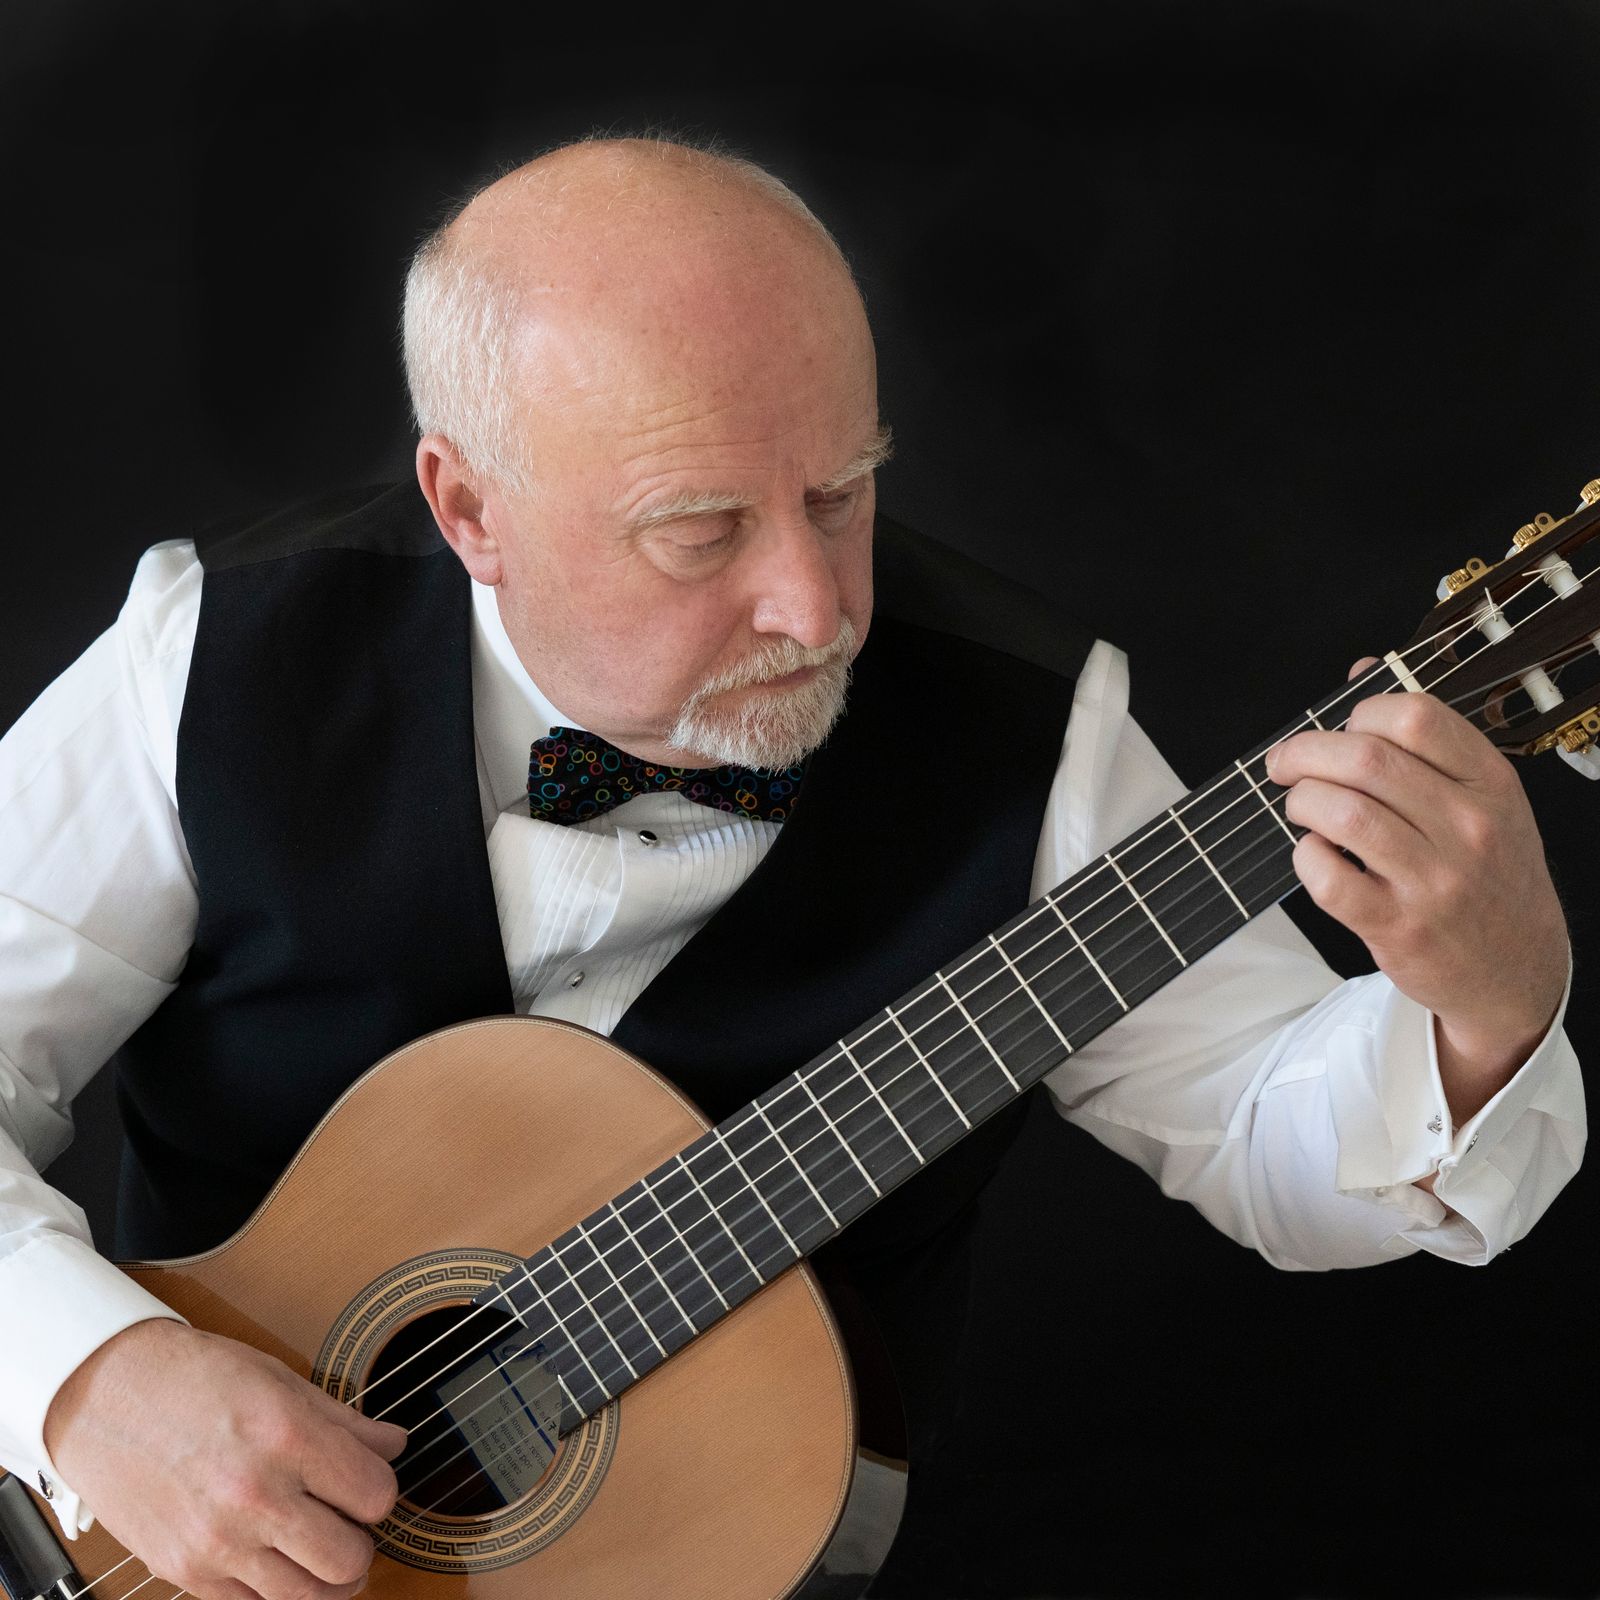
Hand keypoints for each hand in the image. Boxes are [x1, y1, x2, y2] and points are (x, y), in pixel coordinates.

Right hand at [43, 1318, 406, 1599]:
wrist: (106, 1397)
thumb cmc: (195, 1377)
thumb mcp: (282, 1380)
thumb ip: (345, 1421)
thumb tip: (394, 1445)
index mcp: (288, 1437)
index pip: (376, 1495)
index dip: (381, 1491)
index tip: (369, 1483)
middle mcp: (256, 1495)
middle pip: (349, 1559)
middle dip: (361, 1542)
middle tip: (351, 1524)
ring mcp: (218, 1542)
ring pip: (306, 1596)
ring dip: (326, 1578)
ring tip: (322, 1550)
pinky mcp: (185, 1572)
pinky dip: (275, 1588)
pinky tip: (275, 1558)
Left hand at [1265, 661, 1567, 1124]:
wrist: (1518, 967)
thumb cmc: (1487, 871)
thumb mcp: (1482, 798)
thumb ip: (1423, 737)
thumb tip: (1359, 669)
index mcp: (1490, 782)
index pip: (1416, 716)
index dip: (1359, 714)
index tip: (1340, 731)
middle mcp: (1469, 827)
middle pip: (1366, 759)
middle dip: (1305, 752)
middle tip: (1285, 765)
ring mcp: (1435, 880)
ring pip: (1344, 813)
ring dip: (1302, 801)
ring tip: (1300, 807)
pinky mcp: (1399, 926)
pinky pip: (1329, 879)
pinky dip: (1306, 858)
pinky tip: (1313, 854)